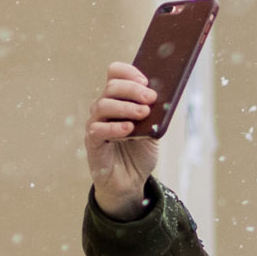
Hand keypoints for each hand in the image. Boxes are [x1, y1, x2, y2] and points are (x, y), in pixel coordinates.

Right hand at [85, 63, 160, 217]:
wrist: (130, 182)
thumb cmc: (139, 154)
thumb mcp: (153, 132)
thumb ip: (155, 116)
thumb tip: (164, 99)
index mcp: (117, 100)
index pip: (114, 74)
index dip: (128, 73)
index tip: (146, 81)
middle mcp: (103, 108)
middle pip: (111, 87)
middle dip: (133, 90)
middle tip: (151, 97)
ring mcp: (95, 124)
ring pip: (103, 105)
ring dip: (125, 107)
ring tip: (143, 113)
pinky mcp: (92, 143)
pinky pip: (98, 129)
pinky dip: (114, 128)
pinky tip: (129, 129)